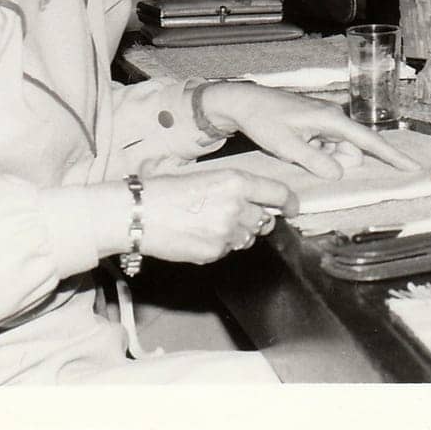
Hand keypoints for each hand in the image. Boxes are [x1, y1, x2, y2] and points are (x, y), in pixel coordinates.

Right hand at [137, 167, 296, 262]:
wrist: (138, 213)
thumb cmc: (166, 190)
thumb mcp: (207, 176)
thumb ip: (236, 188)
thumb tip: (257, 199)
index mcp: (236, 182)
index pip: (278, 194)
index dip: (289, 203)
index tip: (292, 208)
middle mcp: (236, 207)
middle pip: (265, 220)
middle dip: (258, 219)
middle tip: (239, 216)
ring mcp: (226, 233)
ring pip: (247, 238)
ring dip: (238, 234)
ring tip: (211, 224)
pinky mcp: (214, 252)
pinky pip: (227, 251)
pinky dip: (219, 246)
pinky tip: (199, 235)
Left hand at [201, 83, 421, 181]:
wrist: (244, 103)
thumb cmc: (264, 120)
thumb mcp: (287, 147)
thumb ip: (315, 162)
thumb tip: (339, 173)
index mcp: (331, 119)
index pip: (368, 141)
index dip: (391, 155)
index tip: (411, 166)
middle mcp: (334, 116)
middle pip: (351, 150)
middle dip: (336, 162)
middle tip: (301, 155)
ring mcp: (326, 119)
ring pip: (338, 150)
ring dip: (322, 158)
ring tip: (294, 148)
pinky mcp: (317, 122)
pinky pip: (327, 145)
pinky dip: (316, 152)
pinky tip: (295, 145)